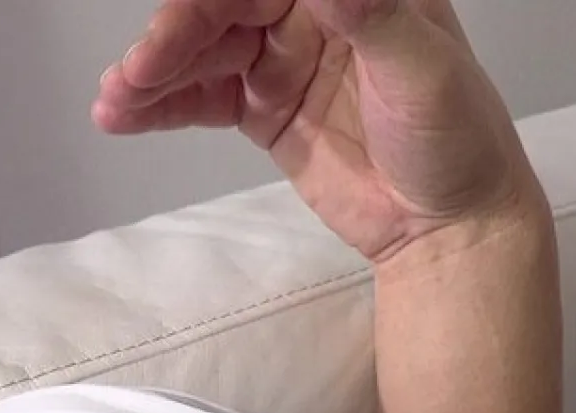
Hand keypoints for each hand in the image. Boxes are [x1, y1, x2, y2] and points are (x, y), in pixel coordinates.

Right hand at [93, 0, 542, 263]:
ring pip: (204, 48)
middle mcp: (314, 9)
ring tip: (117, 103)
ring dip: (155, 72)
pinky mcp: (267, 109)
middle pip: (223, 4)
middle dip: (174, 34)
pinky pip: (204, 95)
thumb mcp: (423, 73)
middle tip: (139, 72)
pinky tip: (125, 117)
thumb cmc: (459, 143)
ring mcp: (285, 57)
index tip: (181, 15)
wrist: (451, 227)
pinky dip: (164, 106)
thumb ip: (370, 12)